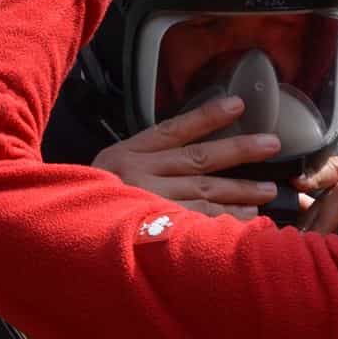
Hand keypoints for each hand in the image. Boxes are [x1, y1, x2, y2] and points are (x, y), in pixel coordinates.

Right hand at [93, 95, 282, 218]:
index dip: (208, 116)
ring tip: (267, 191)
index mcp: (129, 154)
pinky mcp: (156, 231)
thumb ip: (145, 160)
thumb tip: (192, 156)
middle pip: (199, 159)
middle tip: (270, 145)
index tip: (238, 104)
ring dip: (239, 192)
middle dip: (239, 151)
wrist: (67, 235)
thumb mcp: (110, 169)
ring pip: (204, 193)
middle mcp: (141, 175)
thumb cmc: (93, 201)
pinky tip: (247, 222)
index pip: (175, 129)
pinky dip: (224, 222)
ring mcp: (150, 204)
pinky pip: (198, 224)